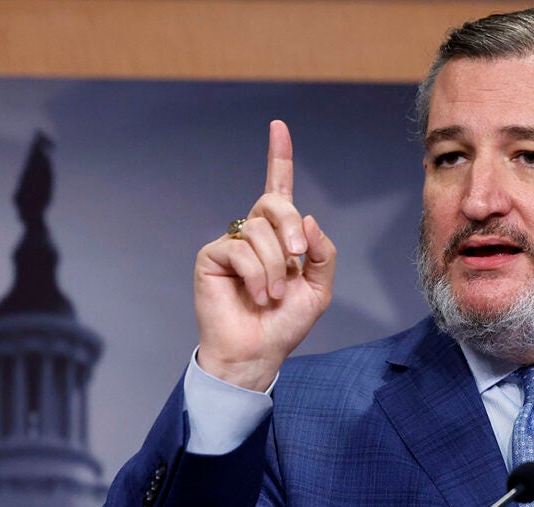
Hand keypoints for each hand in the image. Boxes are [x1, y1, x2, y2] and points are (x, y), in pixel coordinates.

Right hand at [193, 121, 335, 390]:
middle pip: (275, 203)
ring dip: (276, 267)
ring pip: (260, 230)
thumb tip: (307, 219)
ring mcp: (232, 243)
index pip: (279, 188)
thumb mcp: (319, 287)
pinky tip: (259, 296)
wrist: (259, 352)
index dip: (279, 157)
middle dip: (291, 228)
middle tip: (298, 259)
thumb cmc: (286, 322)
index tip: (279, 127)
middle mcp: (255, 233)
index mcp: (281, 236)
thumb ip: (322, 252)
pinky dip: (257, 275)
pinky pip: (240, 249)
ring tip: (274, 295)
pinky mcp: (211, 256)